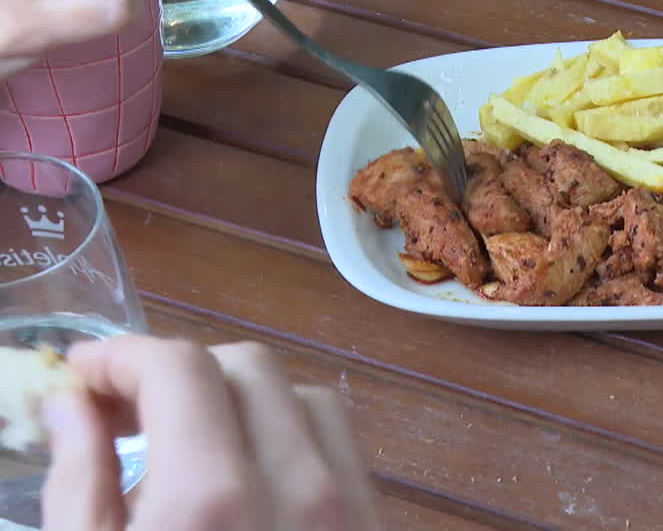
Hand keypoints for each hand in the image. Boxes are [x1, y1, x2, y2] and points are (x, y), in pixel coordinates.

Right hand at [41, 336, 381, 530]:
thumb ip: (80, 485)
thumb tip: (77, 403)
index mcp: (212, 498)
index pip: (180, 366)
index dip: (124, 355)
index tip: (87, 373)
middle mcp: (299, 489)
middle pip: (249, 367)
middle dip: (183, 375)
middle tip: (131, 414)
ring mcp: (352, 509)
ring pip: (308, 398)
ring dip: (247, 403)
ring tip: (195, 449)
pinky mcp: (377, 526)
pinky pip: (346, 452)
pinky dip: (297, 441)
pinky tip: (255, 482)